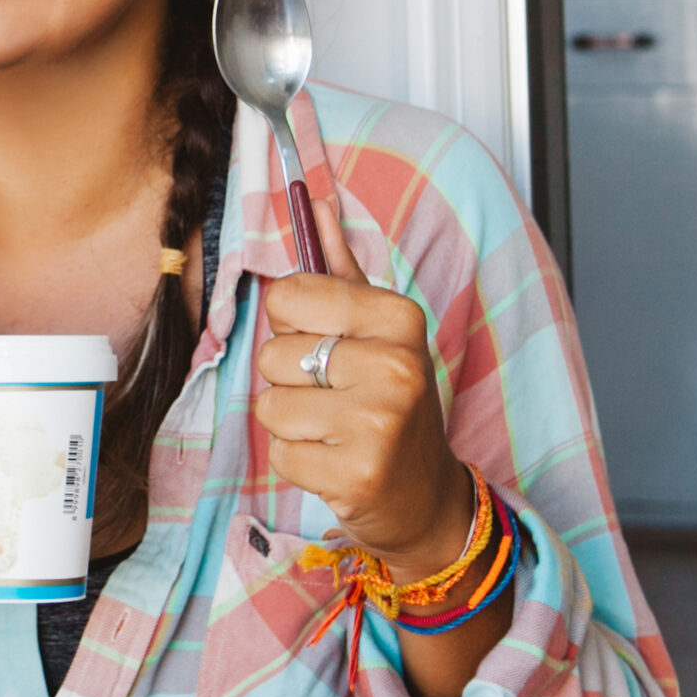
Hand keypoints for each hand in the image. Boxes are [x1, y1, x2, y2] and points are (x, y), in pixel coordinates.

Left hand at [253, 196, 471, 577]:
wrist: (426, 495)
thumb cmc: (390, 400)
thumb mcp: (378, 330)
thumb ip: (341, 268)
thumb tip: (314, 200)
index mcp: (398, 317)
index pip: (287, 294)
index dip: (293, 324)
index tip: (328, 343)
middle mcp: (396, 365)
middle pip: (273, 353)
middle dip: (290, 379)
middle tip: (336, 396)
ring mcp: (379, 422)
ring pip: (270, 405)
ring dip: (292, 422)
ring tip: (335, 429)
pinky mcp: (357, 474)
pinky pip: (280, 452)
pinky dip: (298, 462)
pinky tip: (336, 461)